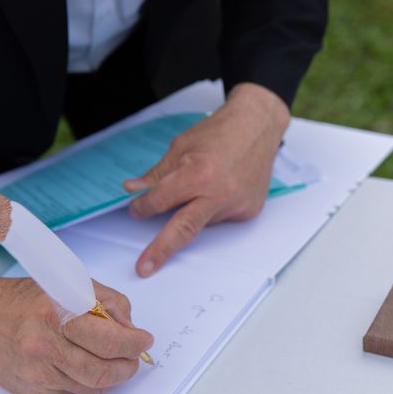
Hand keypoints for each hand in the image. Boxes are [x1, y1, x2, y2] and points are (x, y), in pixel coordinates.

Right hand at [0, 270, 152, 393]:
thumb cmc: (29, 299)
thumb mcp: (75, 286)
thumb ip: (110, 303)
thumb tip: (132, 329)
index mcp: (58, 316)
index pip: (109, 341)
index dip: (135, 344)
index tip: (144, 340)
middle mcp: (45, 348)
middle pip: (103, 371)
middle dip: (128, 365)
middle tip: (134, 355)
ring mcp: (38, 374)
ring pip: (91, 387)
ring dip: (112, 376)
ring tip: (115, 360)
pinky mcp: (32, 391)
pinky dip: (88, 382)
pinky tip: (86, 365)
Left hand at [124, 82, 290, 276]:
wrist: (258, 126)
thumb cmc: (220, 131)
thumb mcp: (181, 146)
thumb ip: (158, 174)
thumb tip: (134, 191)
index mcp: (199, 175)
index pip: (161, 201)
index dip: (143, 206)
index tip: (136, 209)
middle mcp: (220, 194)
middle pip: (184, 229)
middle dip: (161, 250)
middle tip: (144, 267)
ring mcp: (237, 205)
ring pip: (203, 220)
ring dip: (194, 210)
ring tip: (208, 182)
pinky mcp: (249, 211)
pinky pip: (221, 217)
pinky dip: (213, 208)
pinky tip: (221, 187)